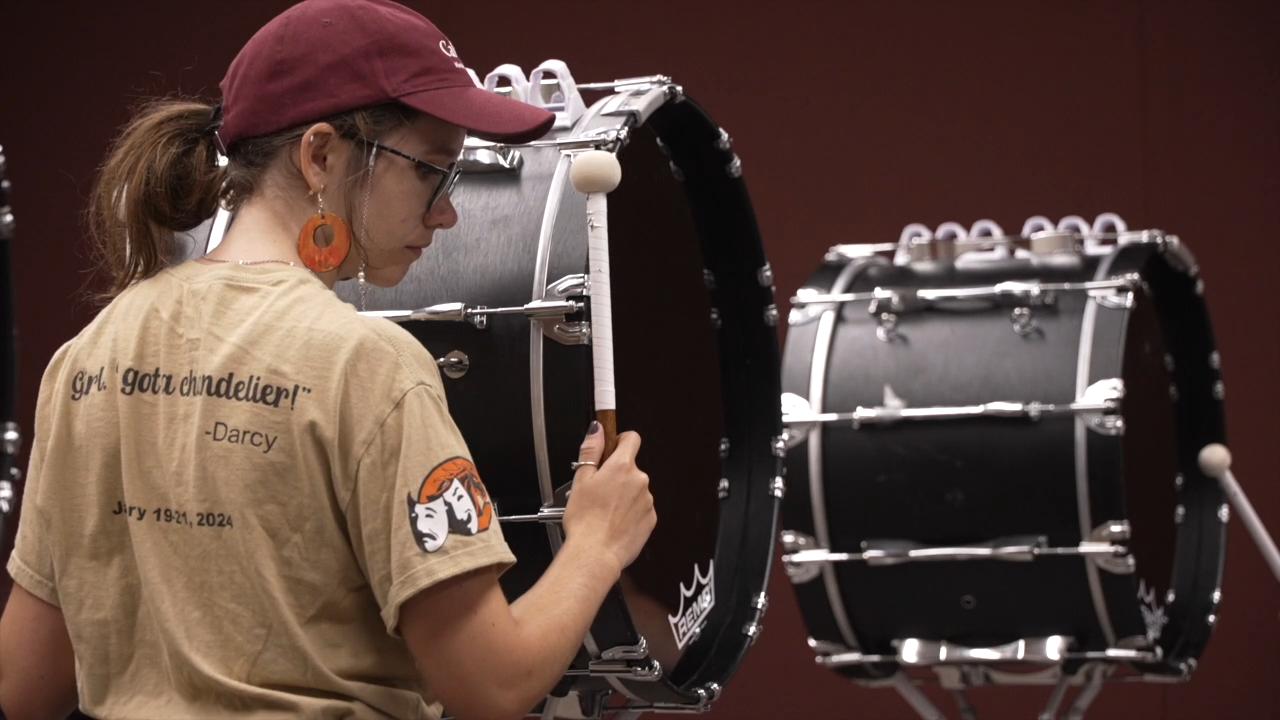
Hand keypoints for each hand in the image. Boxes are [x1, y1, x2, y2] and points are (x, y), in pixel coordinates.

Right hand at [562, 423, 655, 574]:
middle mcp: (640, 481)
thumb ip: (591, 450)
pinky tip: (613, 522)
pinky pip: (640, 508)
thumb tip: (597, 430)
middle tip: (598, 491)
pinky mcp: (650, 519)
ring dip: (623, 495)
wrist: (595, 553)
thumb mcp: (581, 480)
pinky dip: (629, 512)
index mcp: (622, 467)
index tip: (612, 449)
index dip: (620, 441)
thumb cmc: (585, 520)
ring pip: (635, 490)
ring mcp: (647, 500)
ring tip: (604, 511)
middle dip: (616, 475)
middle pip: (630, 468)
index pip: (631, 438)